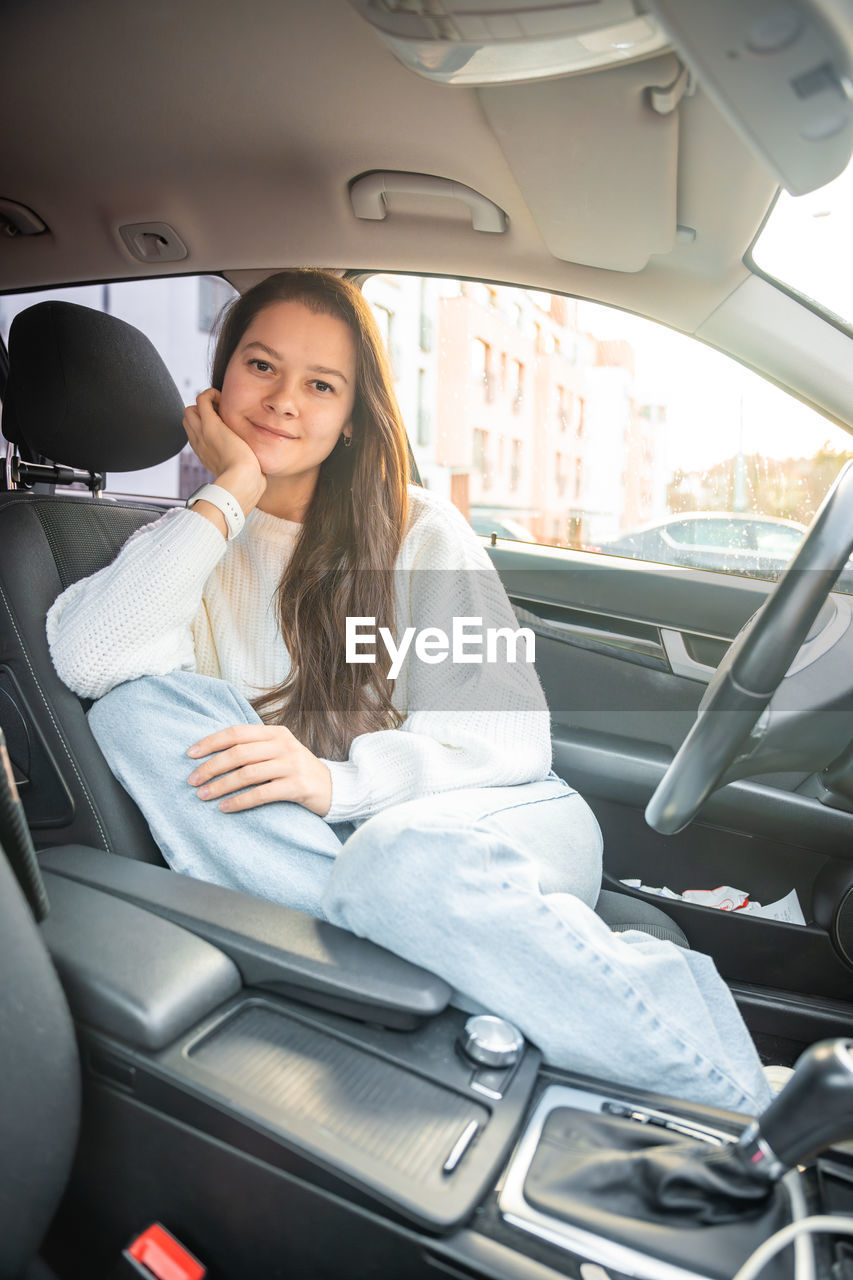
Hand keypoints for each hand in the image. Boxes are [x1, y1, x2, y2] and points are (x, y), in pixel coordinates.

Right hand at [183, 389, 265, 508]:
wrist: (242, 483)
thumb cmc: (247, 484)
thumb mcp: (244, 476)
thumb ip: (248, 472)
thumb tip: (262, 476)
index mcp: (206, 455)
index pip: (196, 435)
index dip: (206, 427)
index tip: (224, 426)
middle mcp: (200, 444)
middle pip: (189, 421)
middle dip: (202, 413)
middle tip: (222, 414)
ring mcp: (202, 433)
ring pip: (191, 410)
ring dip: (205, 403)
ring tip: (223, 407)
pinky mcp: (211, 425)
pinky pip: (202, 399)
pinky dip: (211, 394)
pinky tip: (224, 398)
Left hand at [186, 723, 332, 816]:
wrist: (333, 788)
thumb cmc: (296, 771)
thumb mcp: (278, 752)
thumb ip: (253, 748)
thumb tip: (212, 755)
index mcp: (275, 733)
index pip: (236, 733)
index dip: (210, 742)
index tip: (190, 754)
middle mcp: (284, 745)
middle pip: (238, 753)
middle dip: (211, 766)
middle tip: (192, 780)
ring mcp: (292, 765)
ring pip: (247, 773)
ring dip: (221, 785)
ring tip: (203, 795)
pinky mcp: (297, 786)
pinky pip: (261, 794)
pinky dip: (240, 801)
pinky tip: (225, 808)